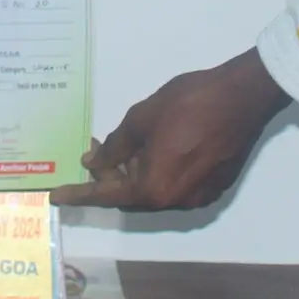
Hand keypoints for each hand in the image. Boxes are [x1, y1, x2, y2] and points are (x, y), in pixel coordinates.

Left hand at [49, 49, 289, 210]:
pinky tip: (157, 148)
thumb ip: (114, 147)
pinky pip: (174, 187)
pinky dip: (158, 173)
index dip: (79, 194)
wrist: (243, 97)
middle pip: (130, 196)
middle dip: (109, 177)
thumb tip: (93, 163)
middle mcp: (175, 202)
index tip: (56, 197)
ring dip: (134, 174)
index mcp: (154, 188)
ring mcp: (197, 198)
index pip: (107, 194)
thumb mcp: (141, 118)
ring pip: (152, 192)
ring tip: (126, 144)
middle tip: (98, 148)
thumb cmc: (188, 102)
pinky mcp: (214, 188)